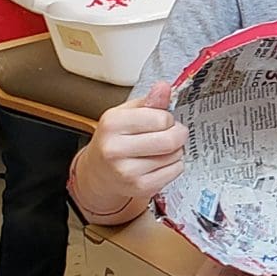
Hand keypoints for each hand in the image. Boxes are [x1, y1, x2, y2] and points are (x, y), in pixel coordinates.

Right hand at [89, 82, 187, 202]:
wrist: (98, 172)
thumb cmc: (115, 139)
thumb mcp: (125, 114)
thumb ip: (148, 101)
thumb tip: (164, 87)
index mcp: (112, 124)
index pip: (161, 118)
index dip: (167, 118)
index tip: (162, 120)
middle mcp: (115, 149)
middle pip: (170, 140)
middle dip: (178, 134)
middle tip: (172, 133)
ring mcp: (127, 172)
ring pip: (175, 156)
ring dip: (175, 150)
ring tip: (160, 149)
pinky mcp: (139, 188)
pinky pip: (175, 171)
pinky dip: (174, 165)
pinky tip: (159, 162)